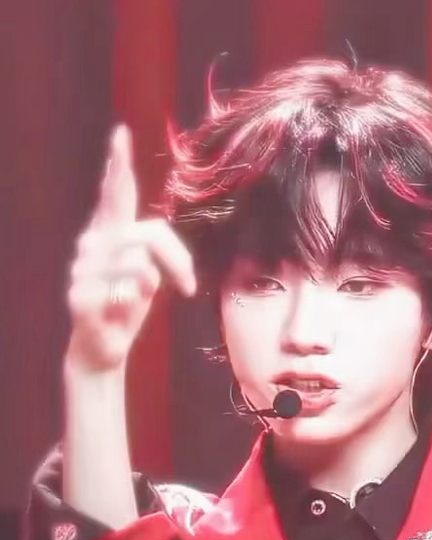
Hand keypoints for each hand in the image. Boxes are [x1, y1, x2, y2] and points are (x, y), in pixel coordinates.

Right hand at [65, 125, 196, 373]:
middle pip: (147, 235)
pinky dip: (131, 305)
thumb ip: (157, 256)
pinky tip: (117, 313)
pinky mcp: (79, 295)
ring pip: (139, 265)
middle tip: (186, 284)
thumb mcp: (150, 277)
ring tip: (134, 302)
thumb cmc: (127, 306)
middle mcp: (92, 244)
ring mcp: (82, 269)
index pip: (117, 196)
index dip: (119, 166)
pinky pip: (124, 292)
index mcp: (110, 234)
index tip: (121, 134)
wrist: (104, 348)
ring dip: (150, 288)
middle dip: (175, 261)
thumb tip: (146, 264)